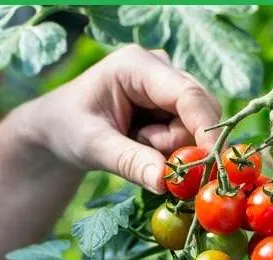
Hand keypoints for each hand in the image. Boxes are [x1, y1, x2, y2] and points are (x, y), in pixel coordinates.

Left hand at [16, 44, 222, 192]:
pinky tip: (143, 145)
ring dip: (171, 150)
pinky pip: (189, 135)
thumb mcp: (93, 146)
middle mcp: (160, 68)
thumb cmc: (69, 128)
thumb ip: (129, 161)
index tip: (211, 161)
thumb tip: (164, 181)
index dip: (204, 127)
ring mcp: (169, 85)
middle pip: (198, 112)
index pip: (187, 93)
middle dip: (179, 144)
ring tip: (134, 145)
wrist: (61, 128)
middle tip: (141, 155)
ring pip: (196, 127)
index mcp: (137, 65)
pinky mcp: (173, 104)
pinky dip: (170, 151)